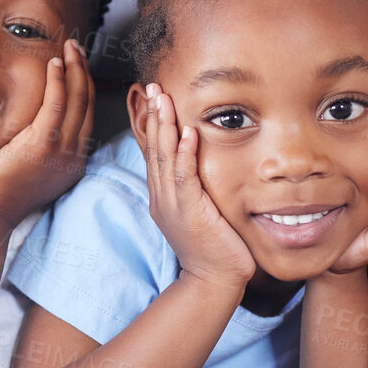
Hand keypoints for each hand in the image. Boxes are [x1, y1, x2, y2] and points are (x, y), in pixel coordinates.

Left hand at [0, 40, 93, 226]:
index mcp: (72, 159)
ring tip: (69, 47)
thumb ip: (37, 143)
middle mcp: (74, 154)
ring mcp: (62, 149)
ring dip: (75, 69)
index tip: (77, 64)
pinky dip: (59, 80)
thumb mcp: (29, 166)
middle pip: (87, 103)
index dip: (84, 85)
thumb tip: (29, 119)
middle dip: (84, 71)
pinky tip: (54, 63)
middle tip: (76, 47)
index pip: (86, 114)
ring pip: (78, 99)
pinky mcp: (43, 143)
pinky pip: (58, 103)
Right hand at [141, 84, 253, 292]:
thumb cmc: (214, 247)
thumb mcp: (199, 212)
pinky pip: (184, 178)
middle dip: (154, 116)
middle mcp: (163, 197)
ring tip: (164, 100)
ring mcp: (173, 205)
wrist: (214, 280)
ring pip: (164, 158)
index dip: (154, 125)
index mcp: (163, 197)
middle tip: (153, 88)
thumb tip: (200, 165)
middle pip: (154, 149)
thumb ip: (195, 188)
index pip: (155, 153)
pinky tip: (186, 134)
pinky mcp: (190, 212)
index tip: (155, 99)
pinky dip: (184, 154)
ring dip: (164, 126)